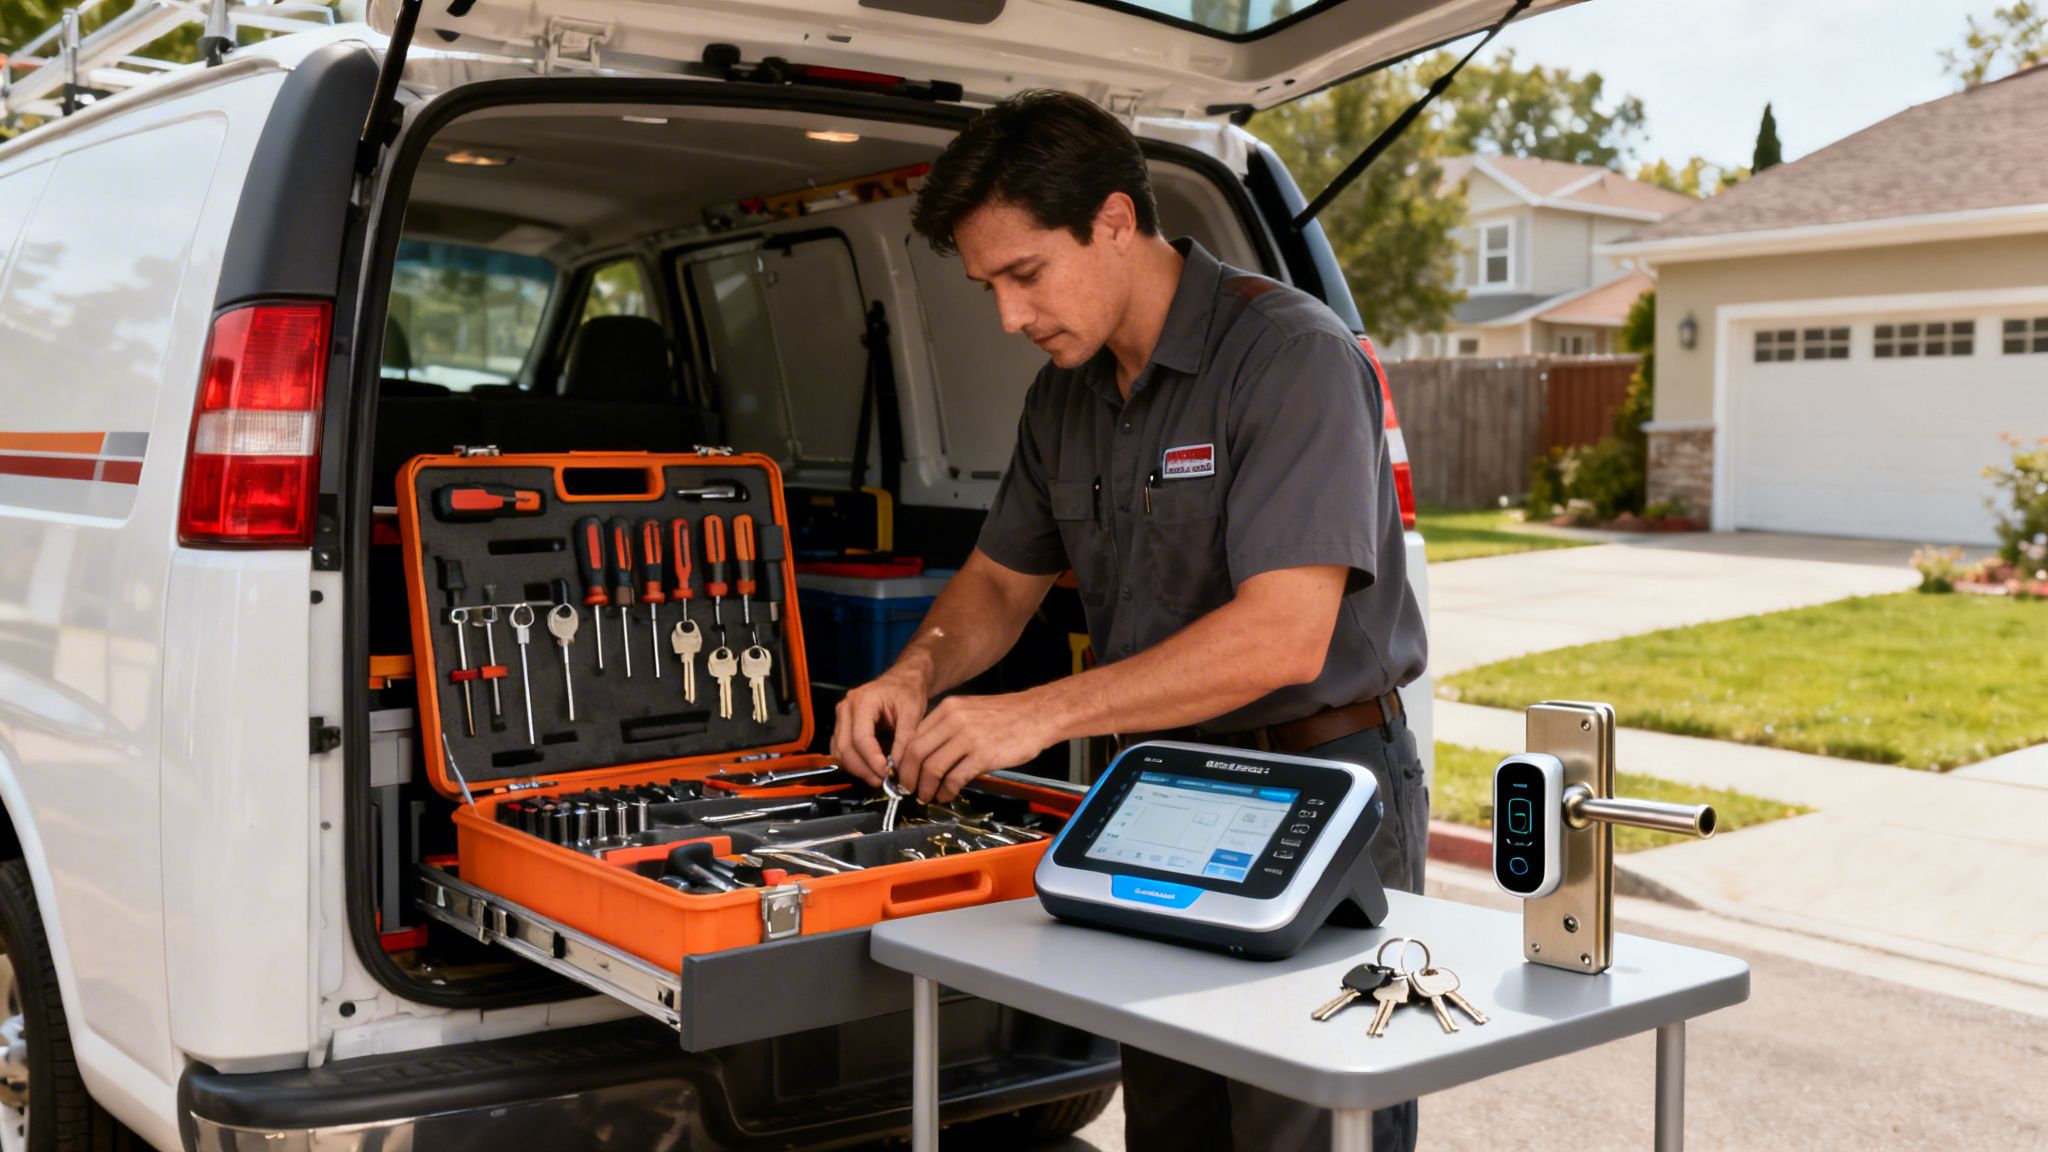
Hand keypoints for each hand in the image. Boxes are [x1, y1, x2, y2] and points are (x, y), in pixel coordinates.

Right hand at [831, 666, 929, 785]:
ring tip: (878, 779)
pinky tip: (869, 771)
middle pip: (845, 747)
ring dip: (857, 769)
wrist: (902, 680)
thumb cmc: (908, 693)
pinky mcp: (840, 727)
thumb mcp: (913, 713)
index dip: (872, 760)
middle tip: (883, 782)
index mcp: (862, 701)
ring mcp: (840, 717)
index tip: (888, 774)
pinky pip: (839, 750)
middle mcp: (845, 708)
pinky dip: (852, 764)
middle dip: (864, 769)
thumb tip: (897, 768)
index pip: (861, 738)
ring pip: (839, 752)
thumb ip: (905, 739)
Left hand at [895, 693, 1053, 802]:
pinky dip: (947, 791)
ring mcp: (968, 738)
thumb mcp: (970, 711)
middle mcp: (953, 721)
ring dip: (925, 787)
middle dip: (908, 776)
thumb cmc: (1006, 716)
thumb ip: (948, 726)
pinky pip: (955, 778)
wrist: (1037, 714)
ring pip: (932, 768)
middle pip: (916, 753)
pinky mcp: (983, 755)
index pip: (914, 737)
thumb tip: (929, 753)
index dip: (904, 760)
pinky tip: (947, 796)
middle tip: (909, 789)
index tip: (904, 773)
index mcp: (948, 709)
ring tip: (927, 796)